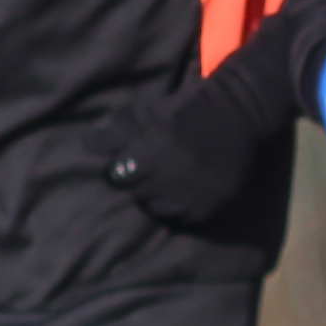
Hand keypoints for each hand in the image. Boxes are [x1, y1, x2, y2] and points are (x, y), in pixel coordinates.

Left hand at [103, 86, 257, 226]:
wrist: (240, 114)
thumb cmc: (187, 108)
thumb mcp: (150, 111)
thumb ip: (118, 130)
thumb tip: (86, 145)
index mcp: (150, 151)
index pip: (115, 175)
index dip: (119, 167)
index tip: (129, 159)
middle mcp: (168, 178)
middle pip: (136, 194)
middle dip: (139, 182)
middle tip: (154, 167)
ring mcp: (190, 197)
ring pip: (157, 208)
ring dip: (159, 196)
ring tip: (172, 177)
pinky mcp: (208, 208)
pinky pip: (183, 216)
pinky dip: (182, 205)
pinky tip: (189, 187)